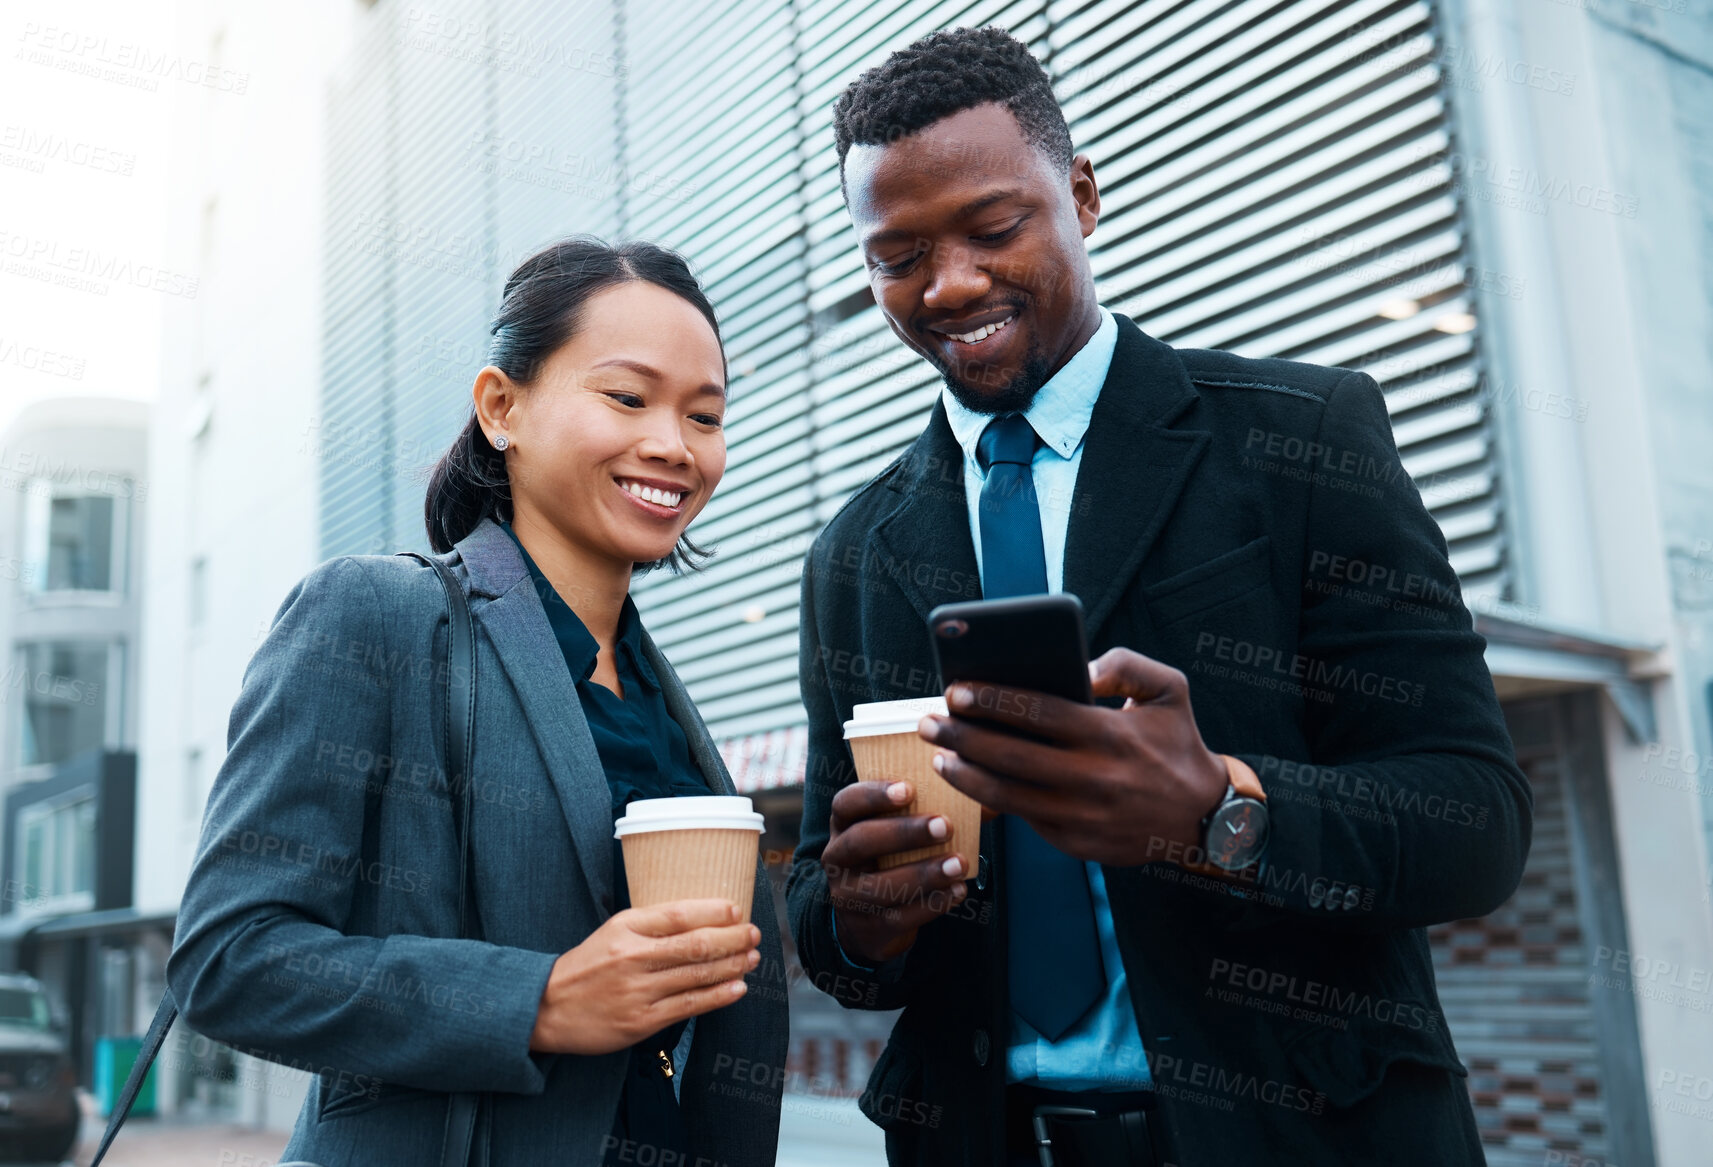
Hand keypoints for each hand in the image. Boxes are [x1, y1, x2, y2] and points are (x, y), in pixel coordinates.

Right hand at [529, 899, 759, 1054]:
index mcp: (625, 928)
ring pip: (697, 975)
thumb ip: (652, 924)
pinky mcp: (641, 1022)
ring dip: (732, 966)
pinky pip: (689, 1006)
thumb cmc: (588, 966)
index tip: (737, 911)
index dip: (714, 911)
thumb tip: (702, 918)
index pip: (679, 914)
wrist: (548, 1008)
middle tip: (753, 934)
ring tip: (752, 958)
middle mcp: (633, 957)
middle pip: (695, 944)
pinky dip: (718, 996)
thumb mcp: (613, 931)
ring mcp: (638, 991)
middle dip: (732, 938)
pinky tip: (737, 988)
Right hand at [820, 780, 970, 966]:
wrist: (869, 920)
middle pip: (861, 841)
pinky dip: (932, 904)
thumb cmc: (893, 859)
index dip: (874, 794)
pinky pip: (899, 917)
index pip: (846, 803)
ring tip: (959, 863)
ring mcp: (848, 897)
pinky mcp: (869, 928)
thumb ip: (935, 809)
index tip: (910, 788)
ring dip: (924, 873)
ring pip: (881, 886)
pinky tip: (958, 891)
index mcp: (843, 825)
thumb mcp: (899, 830)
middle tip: (945, 826)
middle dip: (904, 833)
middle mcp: (837, 859)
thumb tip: (989, 801)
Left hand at [919, 647, 1228, 865]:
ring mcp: (1082, 816)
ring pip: (1007, 796)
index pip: (1035, 712)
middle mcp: (1093, 778)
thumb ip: (1125, 664)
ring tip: (940, 755)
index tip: (955, 690)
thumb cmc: (1177, 742)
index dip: (990, 700)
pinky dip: (991, 803)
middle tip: (928, 722)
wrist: (1203, 816)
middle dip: (961, 736)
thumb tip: (1079, 667)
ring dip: (964, 775)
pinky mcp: (1076, 844)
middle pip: (1009, 756)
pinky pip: (1023, 820)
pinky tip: (970, 784)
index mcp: (1109, 735)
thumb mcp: (1169, 689)